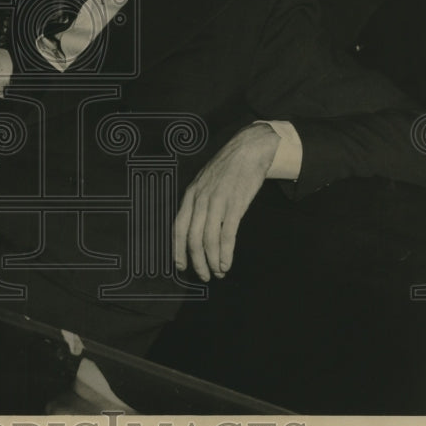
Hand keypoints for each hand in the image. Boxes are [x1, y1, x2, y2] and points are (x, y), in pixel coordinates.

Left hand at [174, 122, 279, 280]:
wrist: (248, 150)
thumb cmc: (227, 168)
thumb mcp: (204, 182)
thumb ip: (198, 202)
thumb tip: (195, 226)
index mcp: (190, 194)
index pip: (178, 227)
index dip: (177, 249)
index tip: (180, 266)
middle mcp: (200, 199)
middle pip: (192, 238)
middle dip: (197, 261)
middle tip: (204, 276)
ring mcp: (217, 202)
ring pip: (208, 240)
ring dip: (213, 261)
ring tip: (218, 272)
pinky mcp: (235, 204)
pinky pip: (227, 234)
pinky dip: (226, 253)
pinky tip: (227, 263)